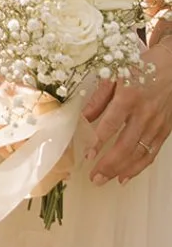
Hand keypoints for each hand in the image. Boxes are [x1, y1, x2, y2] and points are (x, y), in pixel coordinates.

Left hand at [83, 36, 171, 185]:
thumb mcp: (114, 75)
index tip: (87, 155)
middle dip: (108, 165)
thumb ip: (98, 98)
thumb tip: (83, 118)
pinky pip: (151, 153)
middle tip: (94, 177)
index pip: (110, 124)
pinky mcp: (164, 131)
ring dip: (121, 170)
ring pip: (139, 154)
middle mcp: (144, 113)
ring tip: (105, 180)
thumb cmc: (139, 68)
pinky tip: (126, 177)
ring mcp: (156, 124)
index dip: (98, 142)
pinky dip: (138, 167)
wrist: (171, 66)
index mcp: (128, 96)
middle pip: (125, 145)